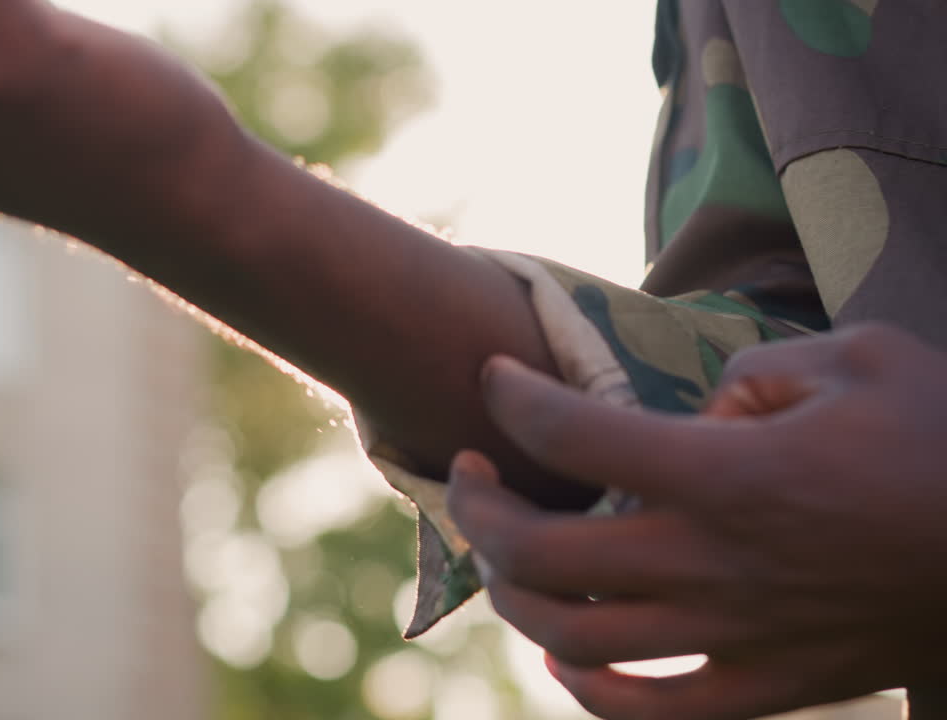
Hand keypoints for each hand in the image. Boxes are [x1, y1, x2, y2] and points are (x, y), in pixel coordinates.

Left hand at [448, 324, 946, 718]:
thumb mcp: (861, 360)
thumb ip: (754, 373)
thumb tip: (696, 414)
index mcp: (729, 475)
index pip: (574, 436)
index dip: (514, 401)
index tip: (493, 382)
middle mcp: (714, 564)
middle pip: (543, 555)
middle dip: (480, 510)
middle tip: (471, 473)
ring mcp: (735, 637)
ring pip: (576, 639)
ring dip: (514, 597)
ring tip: (504, 556)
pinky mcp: (767, 688)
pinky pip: (652, 715)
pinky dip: (588, 690)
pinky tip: (565, 654)